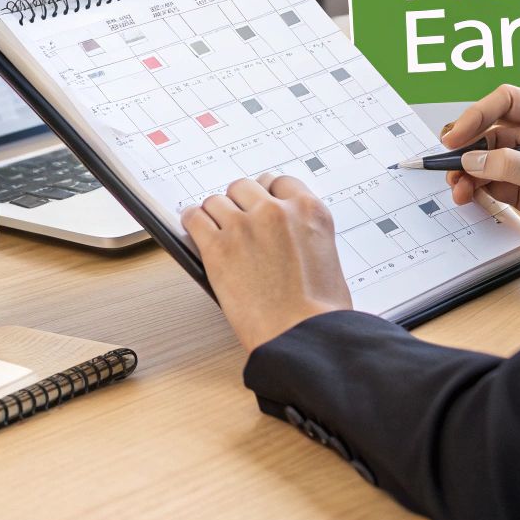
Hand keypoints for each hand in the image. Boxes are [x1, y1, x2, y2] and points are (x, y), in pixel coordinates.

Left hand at [182, 174, 352, 351]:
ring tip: (215, 230)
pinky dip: (192, 222)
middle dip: (240, 204)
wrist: (302, 336)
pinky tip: (195, 230)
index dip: (266, 195)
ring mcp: (244, 226)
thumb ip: (305, 234)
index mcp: (309, 211)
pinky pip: (194, 218)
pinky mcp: (217, 247)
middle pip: (244, 187)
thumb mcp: (327, 257)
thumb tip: (285, 235)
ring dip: (215, 215)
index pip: (279, 183)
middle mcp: (276, 211)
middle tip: (237, 221)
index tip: (258, 204)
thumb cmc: (320, 311)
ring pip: (217, 200)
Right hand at [441, 85, 519, 263]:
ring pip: (482, 159)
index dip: (476, 114)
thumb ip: (508, 166)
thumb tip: (471, 161)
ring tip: (457, 189)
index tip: (456, 136)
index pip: (504, 101)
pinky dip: (472, 188)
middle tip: (448, 164)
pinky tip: (466, 196)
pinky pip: (486, 181)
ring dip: (465, 173)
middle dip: (465, 148)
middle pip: (486, 131)